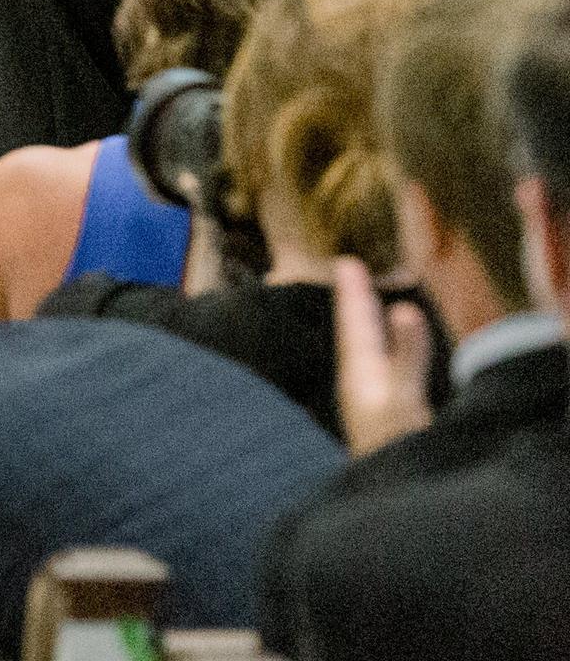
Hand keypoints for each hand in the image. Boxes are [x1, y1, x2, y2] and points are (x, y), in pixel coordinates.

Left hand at [332, 256, 436, 454]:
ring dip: (371, 322)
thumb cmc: (396, 445)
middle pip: (358, 332)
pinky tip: (392, 348)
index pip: (355, 324)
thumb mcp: (403, 397)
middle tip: (350, 269)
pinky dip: (388, 347)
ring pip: (370, 348)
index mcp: (360, 373)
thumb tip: (405, 308)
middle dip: (357, 301)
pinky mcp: (388, 413)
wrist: (393, 490)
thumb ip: (406, 354)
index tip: (346, 262)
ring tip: (368, 299)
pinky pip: (385, 367)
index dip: (353, 293)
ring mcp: (373, 398)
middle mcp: (362, 382)